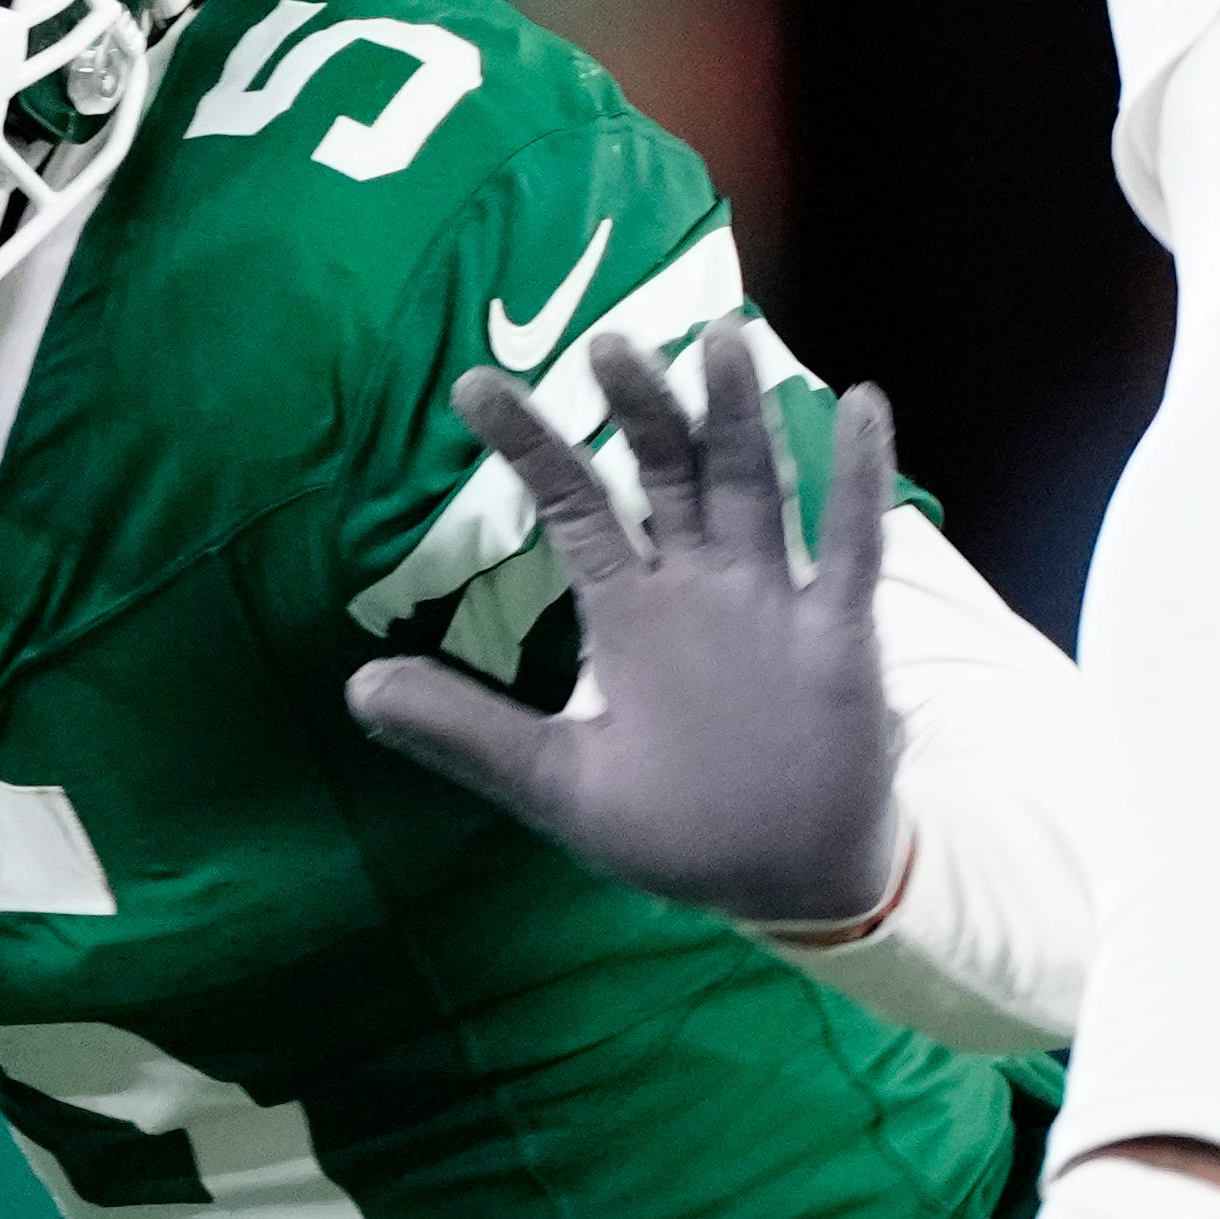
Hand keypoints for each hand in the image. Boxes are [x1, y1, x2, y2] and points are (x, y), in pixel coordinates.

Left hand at [344, 318, 903, 929]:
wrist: (789, 882)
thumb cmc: (677, 828)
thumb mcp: (557, 782)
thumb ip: (466, 733)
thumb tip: (354, 689)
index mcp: (630, 612)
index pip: (575, 508)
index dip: (529, 447)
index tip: (472, 385)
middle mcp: (698, 588)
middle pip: (669, 475)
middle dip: (642, 410)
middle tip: (611, 343)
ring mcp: (773, 602)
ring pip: (753, 488)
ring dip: (739, 416)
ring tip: (724, 336)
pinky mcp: (840, 635)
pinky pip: (850, 548)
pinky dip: (861, 482)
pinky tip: (865, 406)